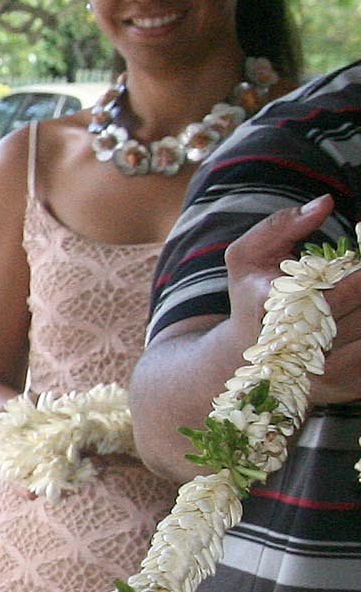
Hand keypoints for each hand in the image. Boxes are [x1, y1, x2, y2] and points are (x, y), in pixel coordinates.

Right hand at [223, 196, 360, 405]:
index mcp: (277, 310)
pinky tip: (358, 317)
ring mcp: (327, 373)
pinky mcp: (346, 387)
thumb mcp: (247, 258)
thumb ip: (280, 226)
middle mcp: (303, 348)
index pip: (339, 288)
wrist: (242, 362)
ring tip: (358, 297)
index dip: (359, 273)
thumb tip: (325, 203)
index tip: (360, 261)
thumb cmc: (251, 300)